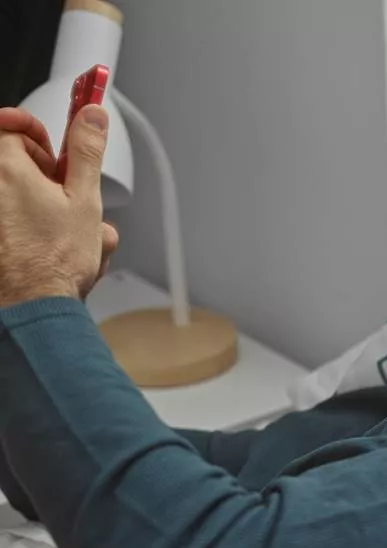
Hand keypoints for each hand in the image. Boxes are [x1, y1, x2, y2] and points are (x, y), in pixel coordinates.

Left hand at [0, 104, 112, 307]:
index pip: (11, 125)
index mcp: (5, 166)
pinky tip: (52, 249)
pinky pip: (12, 219)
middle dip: (47, 177)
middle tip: (65, 197)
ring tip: (67, 233)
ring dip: (46, 209)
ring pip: (19, 196)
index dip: (37, 132)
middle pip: (16, 163)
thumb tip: (91, 114)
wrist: (32, 307)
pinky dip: (32, 229)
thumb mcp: (84, 199)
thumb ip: (86, 150)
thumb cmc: (53, 261)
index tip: (54, 143)